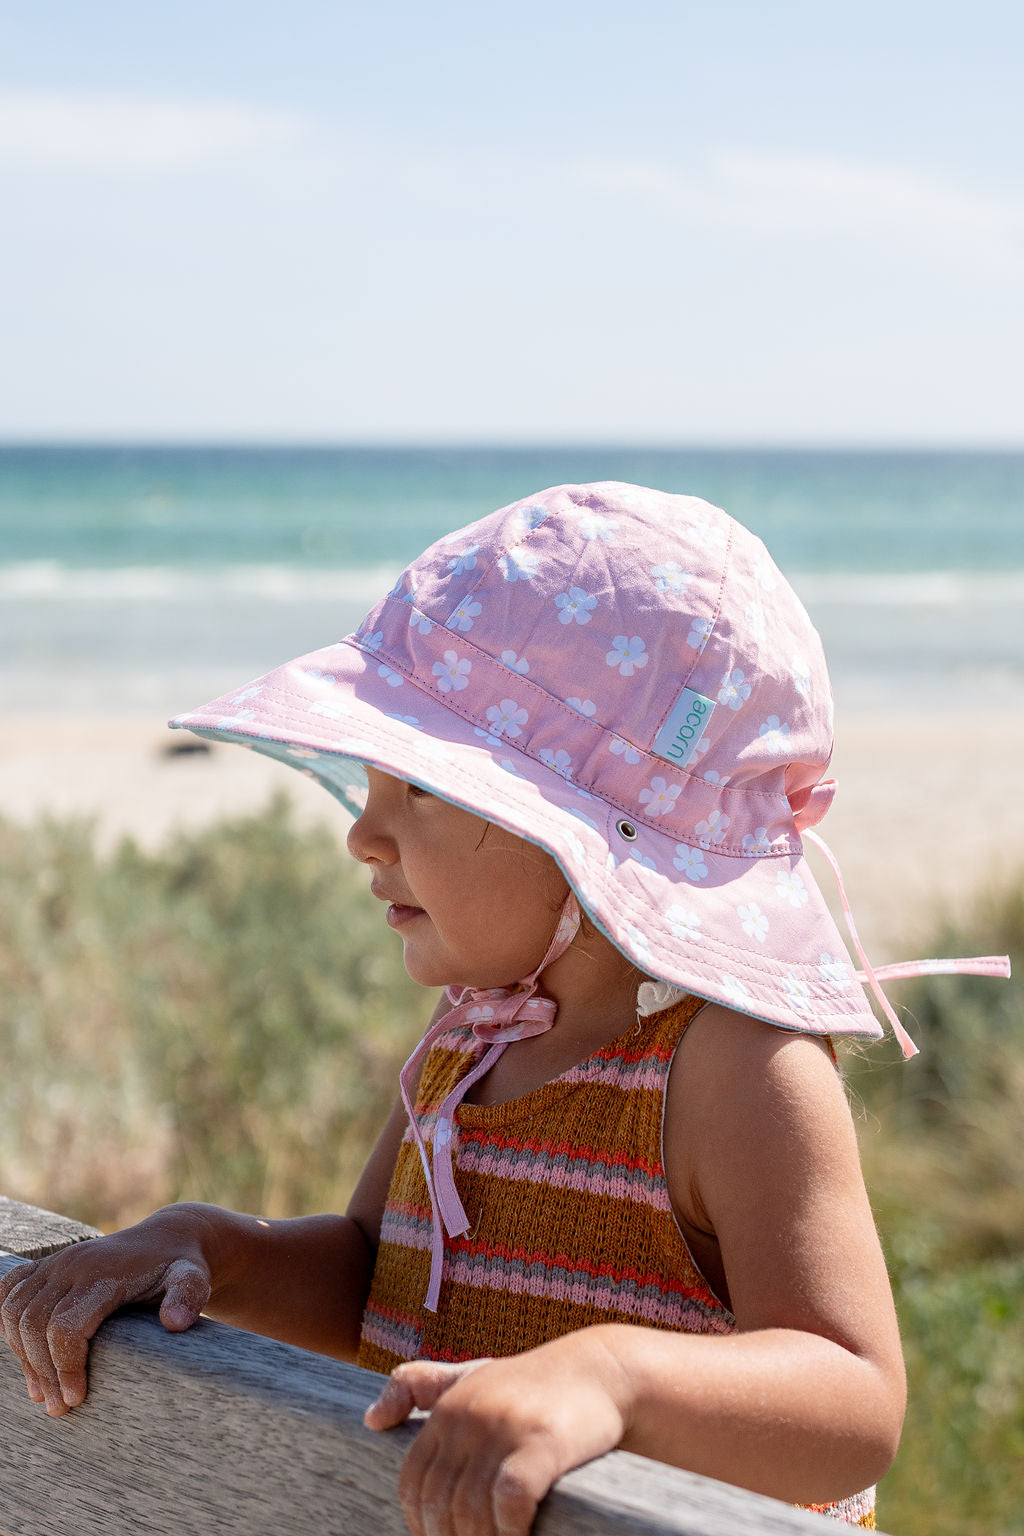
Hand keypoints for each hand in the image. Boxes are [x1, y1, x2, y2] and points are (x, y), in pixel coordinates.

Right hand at [0, 1217, 210, 1417]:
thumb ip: (188, 1297)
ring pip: (16, 1312)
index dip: (65, 1366)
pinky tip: (26, 1356)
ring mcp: (57, 1262)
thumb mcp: (193, 1280)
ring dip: (24, 1356)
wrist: (166, 1239)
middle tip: (59, 1407)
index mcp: (105, 1272)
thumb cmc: (179, 1267)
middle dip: (43, 1371)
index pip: (66, 1325)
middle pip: (35, 1324)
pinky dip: (9, 1326)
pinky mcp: (47, 1266)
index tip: (76, 1399)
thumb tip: (174, 1324)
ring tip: (43, 1392)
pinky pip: (10, 1293)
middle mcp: (74, 1263)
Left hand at [364, 1331, 629, 1535]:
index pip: (413, 1483)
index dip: (421, 1524)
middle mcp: (470, 1415)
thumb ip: (420, 1387)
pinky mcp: (541, 1444)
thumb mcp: (472, 1375)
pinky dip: (509, 1532)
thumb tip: (369, 1419)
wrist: (602, 1371)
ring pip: (472, 1512)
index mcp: (449, 1406)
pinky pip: (509, 1505)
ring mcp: (505, 1428)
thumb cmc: (533, 1384)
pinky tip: (519, 1535)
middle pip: (440, 1505)